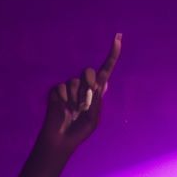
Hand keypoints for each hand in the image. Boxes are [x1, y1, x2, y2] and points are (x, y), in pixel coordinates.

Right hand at [36, 34, 122, 159]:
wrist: (61, 138)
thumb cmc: (80, 131)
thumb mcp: (93, 118)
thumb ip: (97, 98)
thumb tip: (103, 81)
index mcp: (97, 92)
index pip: (106, 71)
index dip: (112, 55)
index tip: (118, 38)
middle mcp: (84, 86)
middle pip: (89, 71)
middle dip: (89, 81)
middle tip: (86, 97)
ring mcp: (70, 88)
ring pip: (75, 81)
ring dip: (75, 98)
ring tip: (73, 110)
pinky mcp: (57, 90)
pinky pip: (62, 87)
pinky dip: (64, 98)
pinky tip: (63, 108)